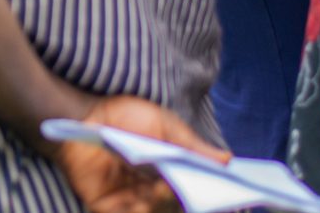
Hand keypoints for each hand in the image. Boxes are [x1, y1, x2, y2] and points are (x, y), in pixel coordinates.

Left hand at [55, 96, 228, 212]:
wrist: (80, 115)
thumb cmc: (122, 115)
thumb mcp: (163, 125)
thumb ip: (192, 146)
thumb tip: (228, 160)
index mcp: (169, 173)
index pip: (196, 190)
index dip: (216, 196)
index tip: (239, 199)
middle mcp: (153, 191)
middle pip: (182, 205)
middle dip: (199, 201)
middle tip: (219, 198)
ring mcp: (133, 202)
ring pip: (163, 210)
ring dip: (174, 201)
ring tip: (177, 184)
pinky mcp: (110, 209)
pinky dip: (150, 206)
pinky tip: (158, 190)